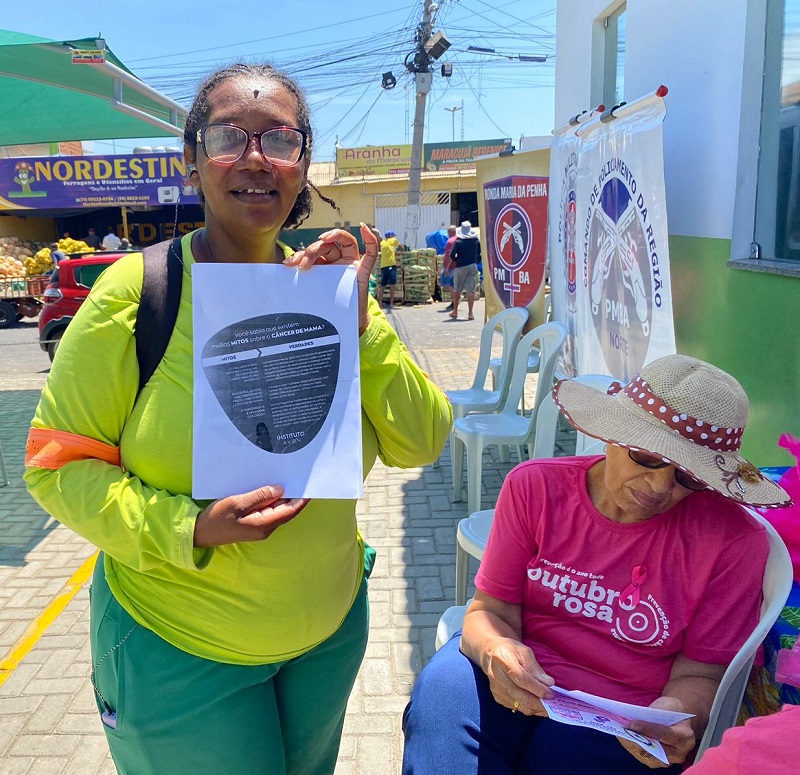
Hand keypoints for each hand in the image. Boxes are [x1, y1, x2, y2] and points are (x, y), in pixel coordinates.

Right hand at [194, 484, 308, 546]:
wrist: (200, 532)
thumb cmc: (217, 518)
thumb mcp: (238, 503)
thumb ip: (260, 496)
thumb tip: (281, 489)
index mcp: (264, 525)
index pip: (290, 510)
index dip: (302, 498)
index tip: (310, 484)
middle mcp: (266, 528)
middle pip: (287, 510)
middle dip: (294, 494)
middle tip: (300, 476)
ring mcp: (261, 526)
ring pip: (278, 509)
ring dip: (283, 496)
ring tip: (288, 478)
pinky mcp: (255, 523)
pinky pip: (269, 510)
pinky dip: (272, 499)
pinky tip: (271, 488)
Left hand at [284, 223, 378, 334]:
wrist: (342, 323)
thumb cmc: (327, 306)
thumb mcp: (311, 290)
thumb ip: (303, 280)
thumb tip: (285, 270)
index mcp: (326, 263)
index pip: (315, 250)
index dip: (302, 254)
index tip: (290, 264)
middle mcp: (339, 260)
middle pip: (327, 245)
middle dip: (312, 250)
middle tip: (302, 266)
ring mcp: (352, 264)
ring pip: (346, 241)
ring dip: (333, 236)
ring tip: (323, 238)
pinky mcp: (364, 271)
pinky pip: (371, 253)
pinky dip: (371, 239)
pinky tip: (365, 228)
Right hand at [478, 637, 554, 715]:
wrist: (490, 654)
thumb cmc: (510, 650)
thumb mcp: (524, 652)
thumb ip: (536, 668)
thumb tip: (549, 683)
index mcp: (503, 660)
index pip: (522, 679)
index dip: (537, 688)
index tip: (551, 693)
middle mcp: (496, 676)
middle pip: (521, 696)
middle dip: (540, 703)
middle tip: (554, 704)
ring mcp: (496, 689)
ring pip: (519, 705)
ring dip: (536, 708)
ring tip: (549, 706)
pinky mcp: (497, 697)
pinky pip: (516, 708)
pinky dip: (528, 708)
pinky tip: (537, 704)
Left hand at [617, 697, 695, 767]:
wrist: (677, 720)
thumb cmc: (671, 710)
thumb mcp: (667, 705)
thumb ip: (654, 712)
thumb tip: (635, 718)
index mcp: (685, 736)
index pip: (665, 734)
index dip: (648, 729)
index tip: (631, 724)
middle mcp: (679, 753)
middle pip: (655, 749)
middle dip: (636, 739)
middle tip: (621, 730)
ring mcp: (669, 760)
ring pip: (646, 755)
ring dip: (631, 743)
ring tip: (618, 732)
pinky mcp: (658, 761)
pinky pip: (642, 756)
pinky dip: (631, 746)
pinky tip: (622, 736)